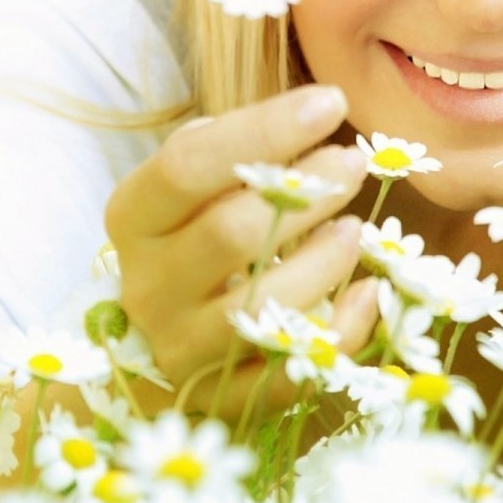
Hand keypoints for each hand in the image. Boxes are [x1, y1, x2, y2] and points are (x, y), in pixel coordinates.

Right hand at [103, 83, 376, 423]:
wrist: (145, 353)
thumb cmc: (185, 244)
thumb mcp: (187, 192)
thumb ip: (230, 151)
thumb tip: (307, 116)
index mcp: (133, 220)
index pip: (188, 167)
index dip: (265, 129)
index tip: (331, 102)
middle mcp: (148, 287)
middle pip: (229, 234)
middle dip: (305, 193)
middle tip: (352, 163)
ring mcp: (182, 350)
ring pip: (263, 308)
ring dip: (325, 263)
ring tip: (355, 230)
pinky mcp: (222, 400)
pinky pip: (292, 374)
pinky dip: (340, 332)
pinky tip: (368, 294)